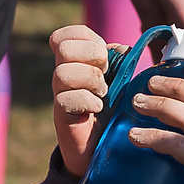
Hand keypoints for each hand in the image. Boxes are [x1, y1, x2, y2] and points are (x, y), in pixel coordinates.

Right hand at [47, 22, 113, 171]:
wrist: (99, 147)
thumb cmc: (111, 111)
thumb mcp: (119, 81)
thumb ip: (119, 62)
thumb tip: (123, 49)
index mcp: (75, 62)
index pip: (65, 35)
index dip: (84, 37)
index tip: (102, 54)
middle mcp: (63, 75)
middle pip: (64, 48)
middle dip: (91, 57)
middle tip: (105, 73)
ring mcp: (59, 95)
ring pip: (62, 73)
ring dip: (91, 81)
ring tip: (103, 94)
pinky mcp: (61, 116)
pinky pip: (66, 99)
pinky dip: (87, 101)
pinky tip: (98, 109)